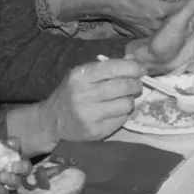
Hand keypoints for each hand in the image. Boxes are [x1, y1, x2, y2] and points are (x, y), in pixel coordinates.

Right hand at [7, 59, 146, 154]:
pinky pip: (122, 120)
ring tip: (123, 99)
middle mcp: (83, 94)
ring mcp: (89, 115)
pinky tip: (114, 112)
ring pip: (126, 104)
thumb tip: (134, 61)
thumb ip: (107, 67)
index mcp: (80, 76)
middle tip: (135, 85)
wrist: (52, 121)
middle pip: (123, 86)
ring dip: (129, 101)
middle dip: (135, 84)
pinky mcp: (95, 131)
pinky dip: (122, 114)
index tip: (141, 69)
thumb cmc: (71, 94)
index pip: (114, 68)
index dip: (133, 67)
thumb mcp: (83, 76)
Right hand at [104, 0, 190, 33]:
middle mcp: (158, 24)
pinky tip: (155, 9)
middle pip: (178, 15)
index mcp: (161, 11)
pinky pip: (158, 27)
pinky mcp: (143, 34)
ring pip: (168, 21)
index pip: (186, 7)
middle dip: (179, 2)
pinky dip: (160, 18)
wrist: (105, 2)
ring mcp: (150, 31)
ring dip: (170, 11)